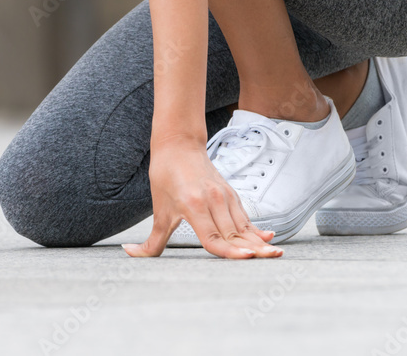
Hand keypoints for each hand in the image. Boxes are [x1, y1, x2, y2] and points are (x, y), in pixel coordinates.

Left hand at [123, 141, 280, 258]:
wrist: (178, 145)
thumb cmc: (165, 176)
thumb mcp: (158, 211)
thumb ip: (151, 240)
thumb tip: (130, 253)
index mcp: (193, 206)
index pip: (213, 237)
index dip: (230, 251)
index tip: (247, 258)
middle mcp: (212, 201)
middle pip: (235, 234)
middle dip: (254, 250)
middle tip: (271, 260)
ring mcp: (224, 197)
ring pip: (244, 226)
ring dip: (259, 242)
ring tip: (275, 255)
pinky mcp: (231, 195)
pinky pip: (245, 217)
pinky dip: (256, 229)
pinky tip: (268, 239)